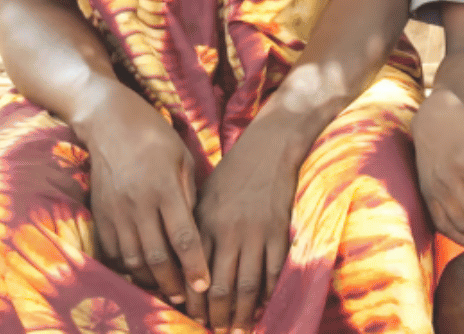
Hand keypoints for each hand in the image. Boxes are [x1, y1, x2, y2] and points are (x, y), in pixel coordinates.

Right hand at [82, 94, 212, 317]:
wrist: (109, 122)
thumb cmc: (155, 137)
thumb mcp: (183, 158)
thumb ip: (189, 194)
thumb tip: (198, 229)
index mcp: (165, 188)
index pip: (183, 237)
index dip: (195, 265)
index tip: (205, 285)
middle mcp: (138, 204)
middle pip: (156, 256)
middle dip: (173, 282)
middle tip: (188, 299)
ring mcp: (115, 211)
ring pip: (132, 258)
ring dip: (150, 280)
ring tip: (167, 291)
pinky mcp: (99, 214)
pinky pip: (111, 250)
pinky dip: (125, 267)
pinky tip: (139, 274)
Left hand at [194, 119, 305, 333]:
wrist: (268, 148)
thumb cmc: (231, 173)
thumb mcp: (203, 197)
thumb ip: (194, 230)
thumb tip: (183, 265)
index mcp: (205, 224)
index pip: (196, 273)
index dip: (195, 301)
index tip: (194, 319)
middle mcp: (228, 232)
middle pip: (221, 286)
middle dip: (218, 315)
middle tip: (216, 332)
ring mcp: (256, 233)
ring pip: (247, 284)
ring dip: (242, 312)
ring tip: (239, 330)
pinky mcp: (279, 231)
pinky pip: (273, 270)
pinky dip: (269, 292)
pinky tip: (263, 306)